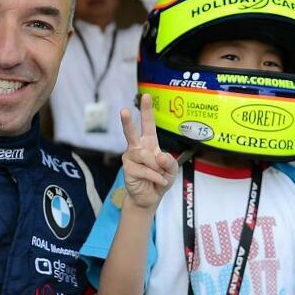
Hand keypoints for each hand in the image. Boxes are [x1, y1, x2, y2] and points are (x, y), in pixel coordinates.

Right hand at [120, 93, 177, 210]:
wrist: (149, 198)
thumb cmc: (159, 180)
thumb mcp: (172, 170)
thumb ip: (169, 161)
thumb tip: (158, 156)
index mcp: (149, 143)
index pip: (148, 124)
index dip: (147, 110)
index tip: (146, 96)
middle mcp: (137, 148)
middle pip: (131, 133)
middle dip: (127, 122)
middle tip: (123, 110)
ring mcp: (130, 158)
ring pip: (146, 157)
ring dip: (157, 168)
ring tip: (160, 175)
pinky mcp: (127, 169)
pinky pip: (146, 171)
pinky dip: (156, 177)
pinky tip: (157, 182)